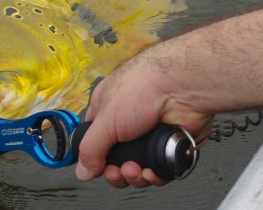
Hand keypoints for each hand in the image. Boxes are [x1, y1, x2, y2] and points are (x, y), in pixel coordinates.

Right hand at [74, 41, 212, 187]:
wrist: (180, 87)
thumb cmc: (142, 87)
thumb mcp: (105, 120)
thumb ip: (90, 148)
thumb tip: (82, 171)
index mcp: (106, 110)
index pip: (94, 140)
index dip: (95, 158)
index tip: (98, 168)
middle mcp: (127, 122)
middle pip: (116, 160)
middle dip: (116, 172)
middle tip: (118, 171)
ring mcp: (148, 135)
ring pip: (137, 169)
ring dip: (135, 176)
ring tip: (137, 169)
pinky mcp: (168, 145)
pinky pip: (158, 170)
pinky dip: (154, 176)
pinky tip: (152, 171)